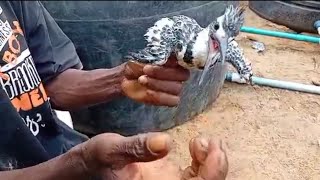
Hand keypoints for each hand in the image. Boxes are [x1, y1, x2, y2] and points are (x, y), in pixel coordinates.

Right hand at [79, 132, 227, 179]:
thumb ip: (135, 148)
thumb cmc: (94, 161)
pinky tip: (197, 144)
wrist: (90, 167)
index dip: (212, 175)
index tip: (216, 151)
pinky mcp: (171, 178)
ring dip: (212, 161)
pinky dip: (204, 159)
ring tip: (205, 140)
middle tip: (211, 142)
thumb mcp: (109, 150)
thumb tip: (165, 142)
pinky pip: (196, 174)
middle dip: (216, 167)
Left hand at [121, 56, 189, 106]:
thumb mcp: (144, 55)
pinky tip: (147, 91)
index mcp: (177, 61)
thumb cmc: (137, 63)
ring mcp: (176, 87)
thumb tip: (168, 54)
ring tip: (142, 80)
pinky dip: (160, 96)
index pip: (185, 61)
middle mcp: (179, 74)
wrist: (125, 77)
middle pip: (182, 76)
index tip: (157, 59)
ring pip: (177, 88)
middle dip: (162, 72)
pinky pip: (173, 101)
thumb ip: (158, 55)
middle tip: (145, 69)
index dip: (173, 61)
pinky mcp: (169, 100)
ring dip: (158, 84)